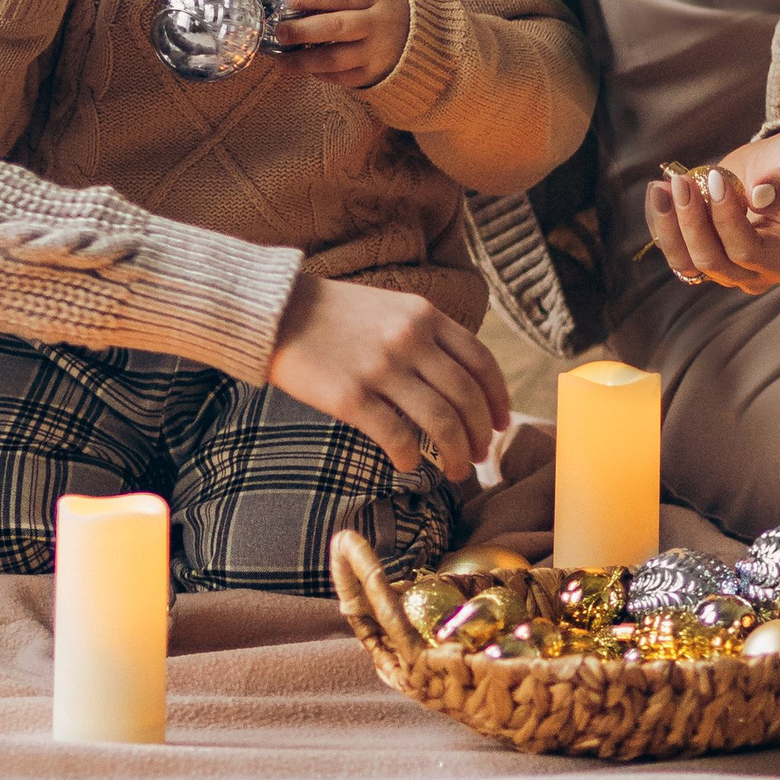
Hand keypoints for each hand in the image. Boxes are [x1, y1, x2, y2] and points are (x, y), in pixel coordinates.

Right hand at [265, 270, 511, 480]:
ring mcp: (381, 369)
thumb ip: (426, 335)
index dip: (498, 399)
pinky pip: (397, 438)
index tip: (501, 423)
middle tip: (479, 456)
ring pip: (441, 423)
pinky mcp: (351, 397)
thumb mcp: (391, 308)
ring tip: (454, 471)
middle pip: (466, 399)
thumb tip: (459, 381)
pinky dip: (410, 459)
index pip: (481, 362)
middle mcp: (410, 340)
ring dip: (455, 454)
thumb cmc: (335, 315)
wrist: (278, 311)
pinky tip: (407, 466)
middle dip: (480, 435)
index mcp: (425, 316)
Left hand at [269, 0, 410, 90]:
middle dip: (303, 31)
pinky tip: (305, 69)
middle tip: (279, 31)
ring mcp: (377, 52)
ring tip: (280, 61)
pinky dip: (321, 75)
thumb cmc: (385, 6)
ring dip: (304, 62)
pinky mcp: (375, 74)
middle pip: (337, 28)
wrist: (425, 37)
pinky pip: (343, 78)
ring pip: (336, 59)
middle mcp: (377, 25)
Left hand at [645, 130, 779, 295]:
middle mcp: (756, 273)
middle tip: (682, 181)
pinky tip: (659, 190)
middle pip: (712, 261)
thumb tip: (760, 197)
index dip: (726, 218)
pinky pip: (674, 247)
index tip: (716, 178)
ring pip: (686, 261)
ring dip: (668, 226)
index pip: (748, 251)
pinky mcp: (704, 251)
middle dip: (692, 222)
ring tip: (662, 188)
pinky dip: (661, 222)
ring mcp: (727, 266)